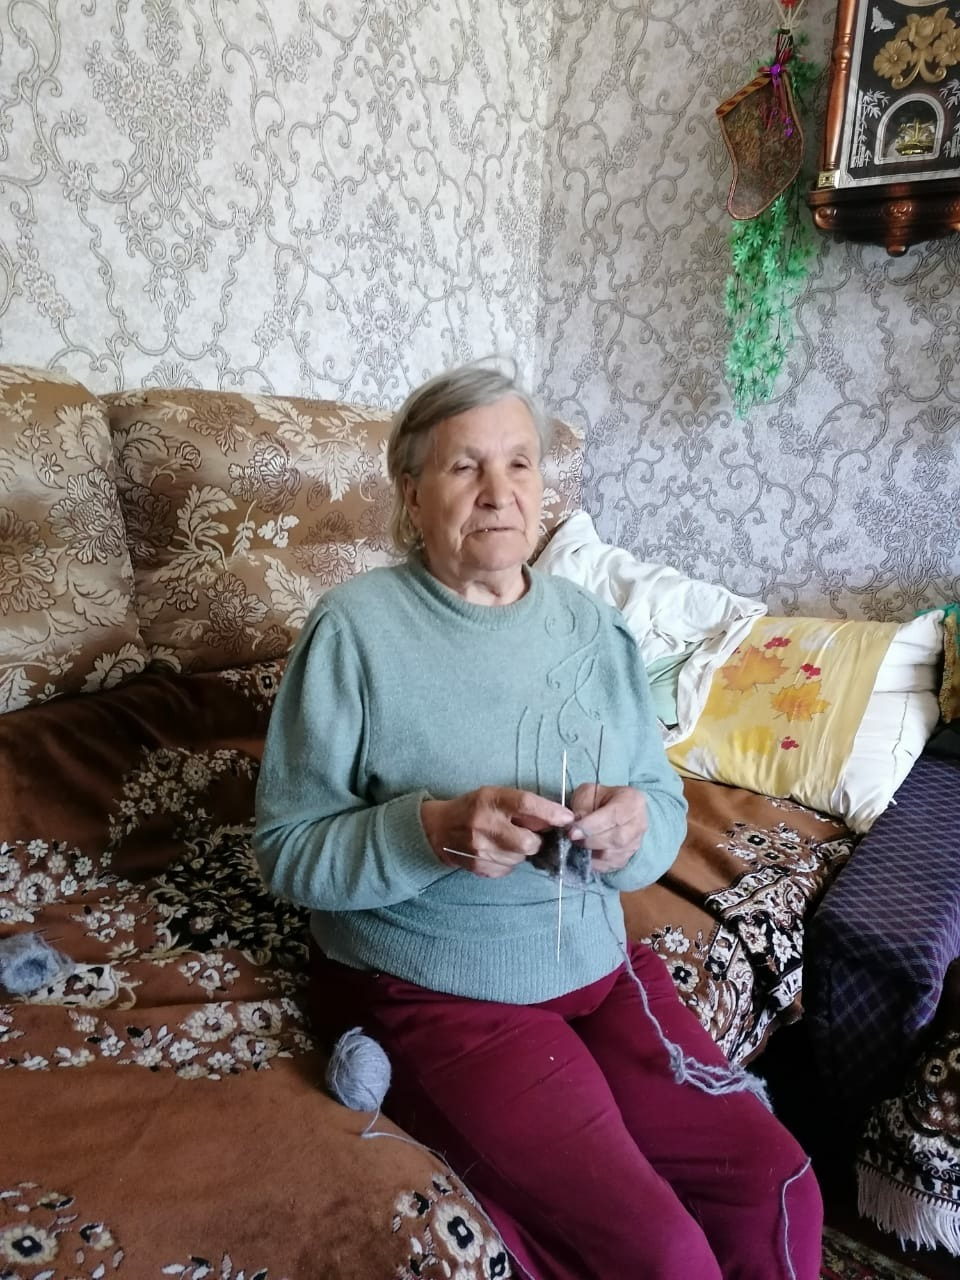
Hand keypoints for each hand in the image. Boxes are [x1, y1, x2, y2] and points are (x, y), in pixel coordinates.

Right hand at [421, 788, 573, 878]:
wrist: (439, 828)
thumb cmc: (474, 807)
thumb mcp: (495, 795)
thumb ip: (523, 806)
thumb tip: (557, 818)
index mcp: (491, 800)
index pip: (526, 804)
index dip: (550, 812)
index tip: (567, 818)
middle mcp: (485, 824)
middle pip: (528, 842)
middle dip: (535, 840)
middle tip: (527, 834)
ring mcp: (480, 849)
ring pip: (519, 858)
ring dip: (520, 851)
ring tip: (506, 840)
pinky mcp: (478, 867)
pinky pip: (508, 869)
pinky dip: (508, 861)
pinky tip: (496, 850)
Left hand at [567, 783, 647, 873]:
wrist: (610, 808)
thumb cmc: (598, 798)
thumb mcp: (587, 793)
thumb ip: (582, 807)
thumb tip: (576, 826)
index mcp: (632, 801)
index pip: (614, 816)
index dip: (592, 826)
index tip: (573, 832)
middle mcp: (639, 823)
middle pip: (617, 838)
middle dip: (590, 840)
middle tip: (573, 838)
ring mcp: (635, 842)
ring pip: (613, 855)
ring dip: (591, 852)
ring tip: (578, 843)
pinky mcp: (627, 857)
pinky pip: (610, 865)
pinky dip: (594, 862)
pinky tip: (585, 853)